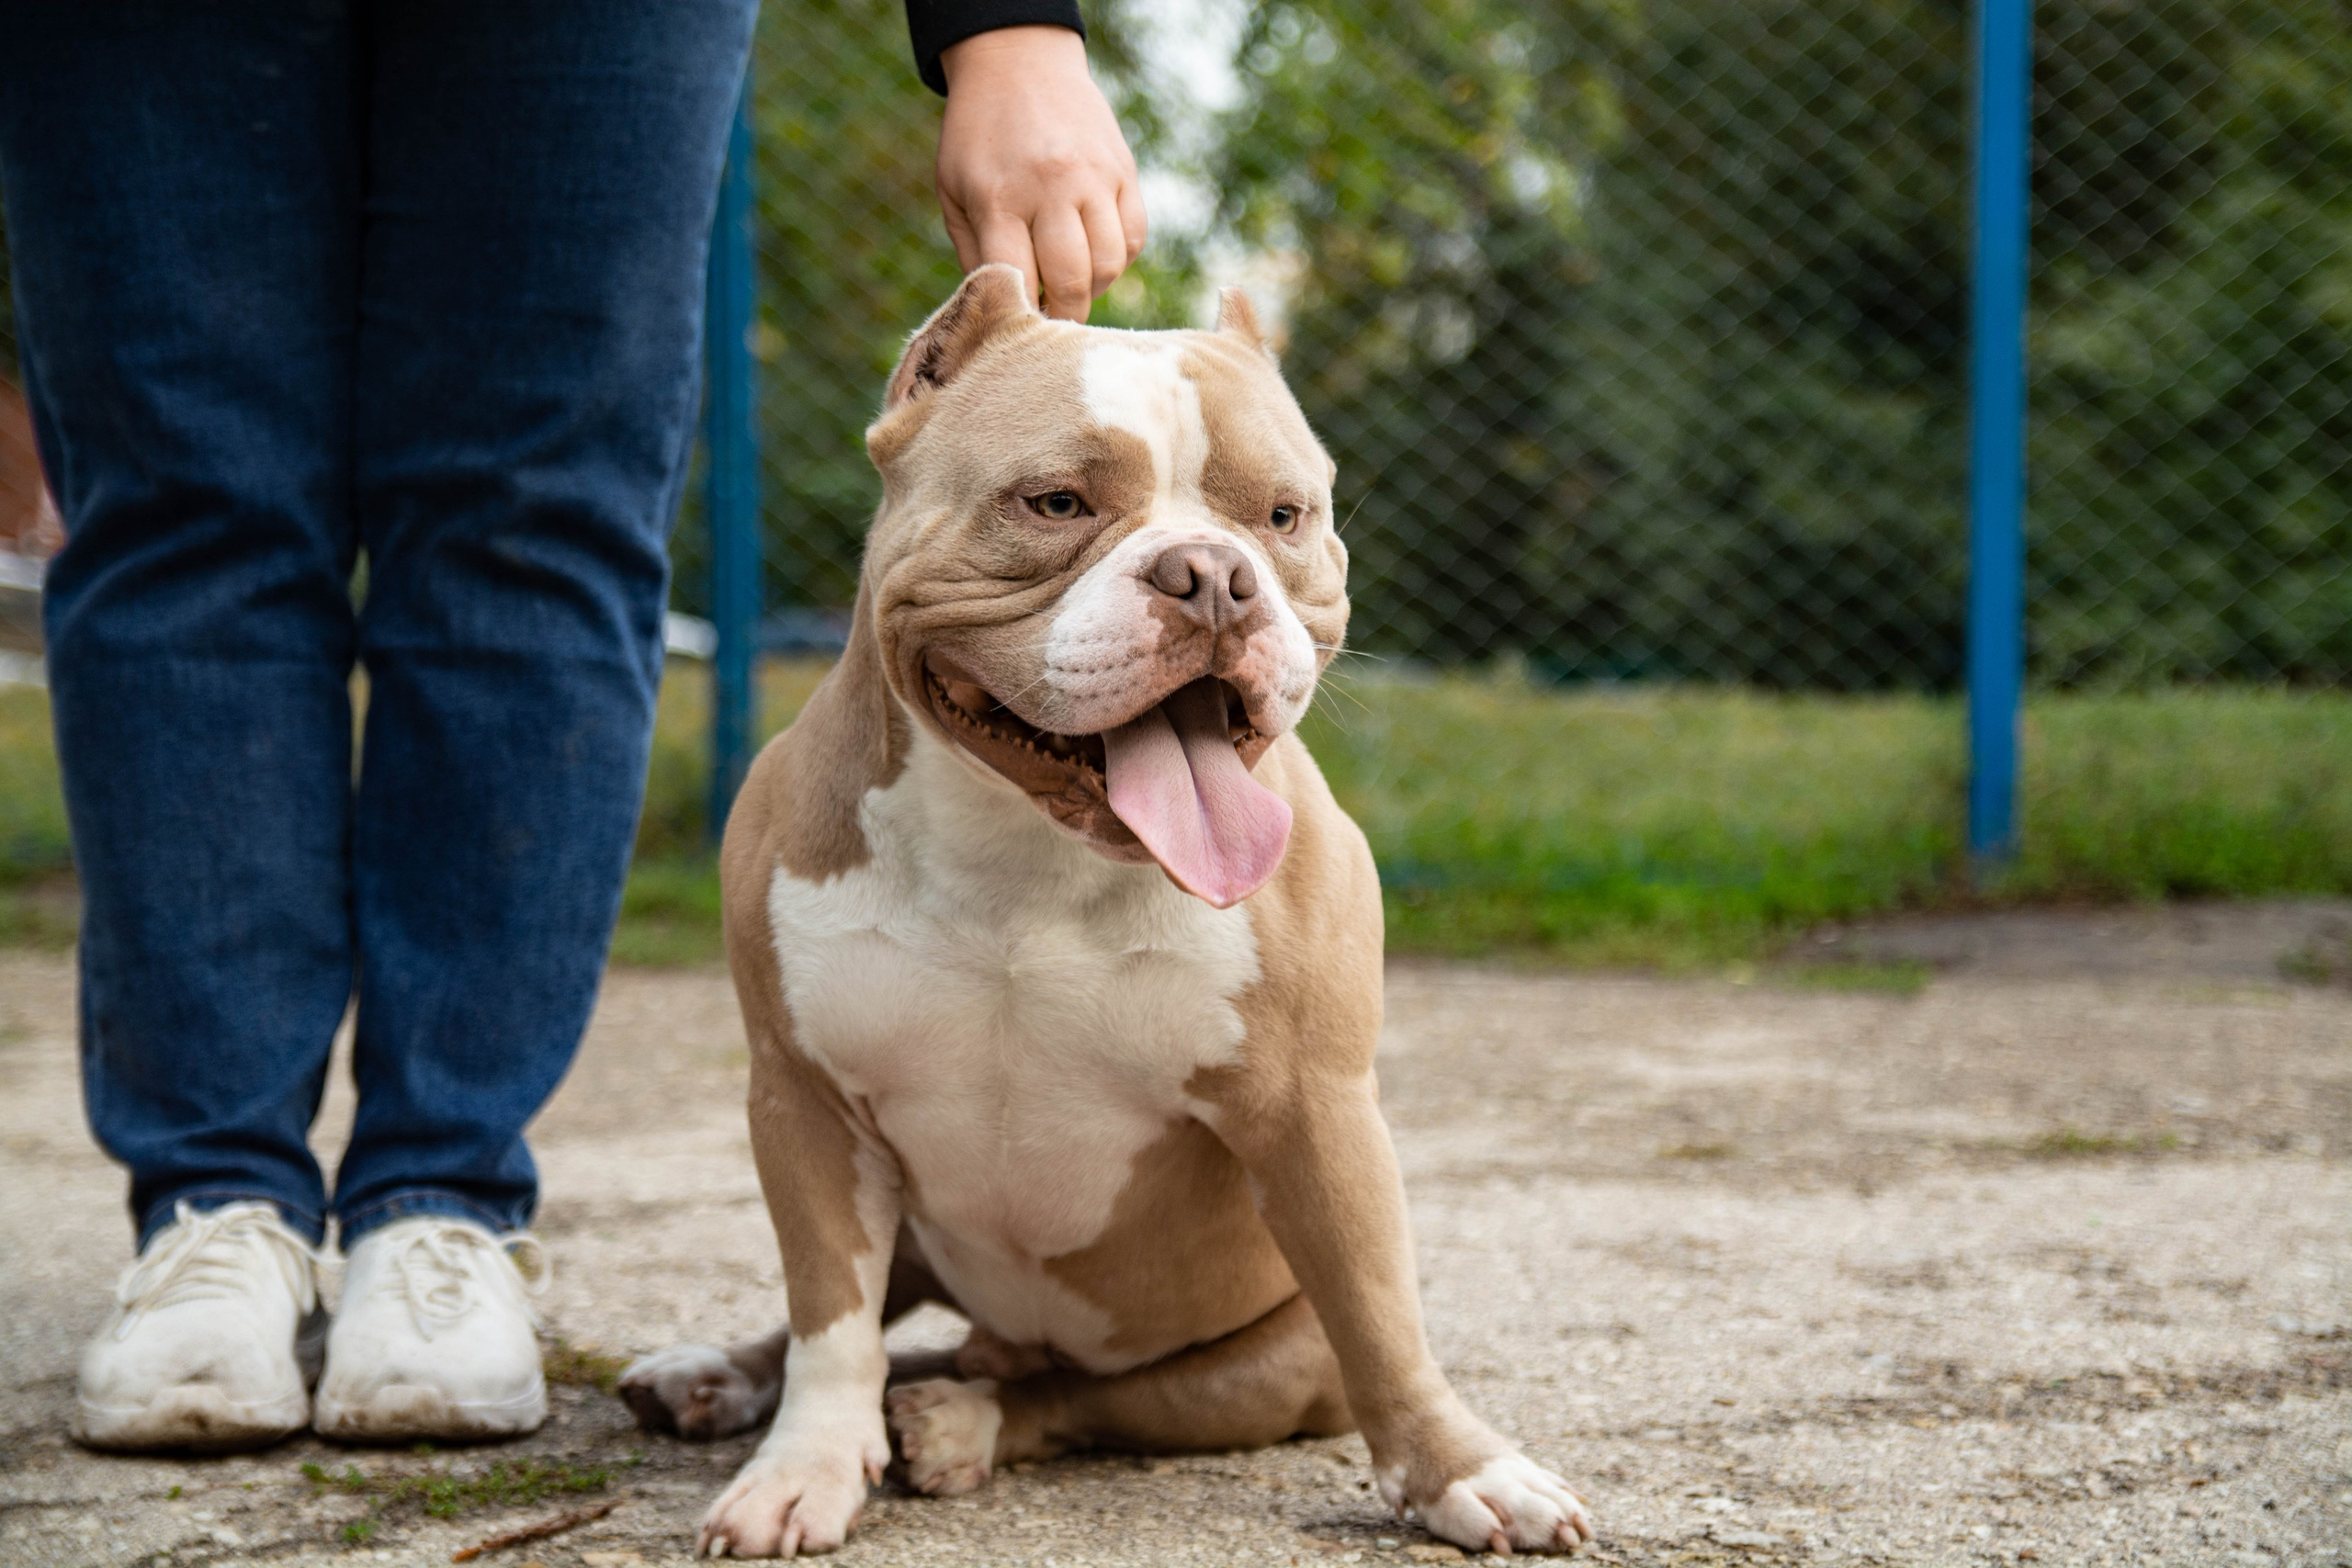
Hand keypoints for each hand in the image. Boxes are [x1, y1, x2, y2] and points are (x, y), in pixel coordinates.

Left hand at [936, 25, 1146, 321]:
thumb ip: (975, 253)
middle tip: (1051, 319)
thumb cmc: (978, 137)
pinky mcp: (1122, 170)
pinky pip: (1132, 238)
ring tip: (1071, 280)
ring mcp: (1093, 177)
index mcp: (999, 197)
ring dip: (1091, 287)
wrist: (1019, 62)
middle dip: (1062, 315)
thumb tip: (1003, 312)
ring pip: (1109, 265)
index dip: (1021, 316)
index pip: (1018, 280)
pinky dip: (1116, 257)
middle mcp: (1051, 187)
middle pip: (1071, 282)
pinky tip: (1092, 250)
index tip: (1020, 332)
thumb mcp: (953, 191)